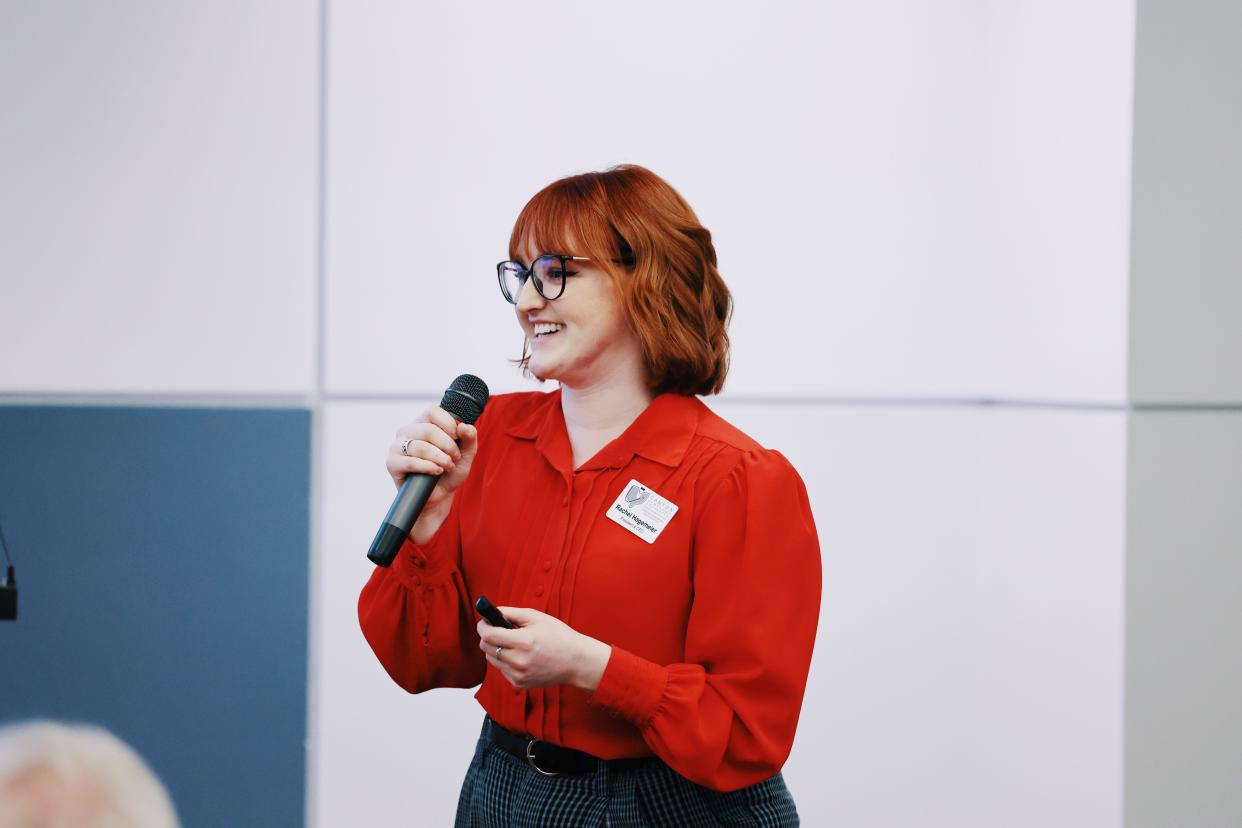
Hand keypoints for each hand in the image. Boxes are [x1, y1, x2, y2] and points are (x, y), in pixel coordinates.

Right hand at [387, 406, 479, 542]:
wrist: (438, 497)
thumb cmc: (449, 472)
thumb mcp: (465, 455)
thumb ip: (469, 438)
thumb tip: (464, 426)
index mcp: (423, 423)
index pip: (432, 411)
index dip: (448, 424)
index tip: (457, 438)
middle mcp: (408, 431)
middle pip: (428, 429)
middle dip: (448, 445)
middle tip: (454, 457)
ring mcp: (397, 446)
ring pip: (421, 446)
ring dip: (440, 458)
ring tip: (446, 467)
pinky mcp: (392, 463)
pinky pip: (411, 462)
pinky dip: (428, 467)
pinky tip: (436, 472)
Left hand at [477, 607, 610, 691]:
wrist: (576, 662)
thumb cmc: (559, 636)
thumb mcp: (537, 617)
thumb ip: (511, 613)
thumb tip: (491, 612)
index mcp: (523, 641)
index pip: (488, 635)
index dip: (483, 626)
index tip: (484, 622)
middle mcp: (518, 661)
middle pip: (485, 648)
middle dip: (488, 636)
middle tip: (498, 630)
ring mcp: (518, 675)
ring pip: (491, 659)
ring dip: (496, 649)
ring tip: (512, 643)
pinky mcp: (519, 683)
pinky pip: (501, 669)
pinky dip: (505, 661)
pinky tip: (520, 656)